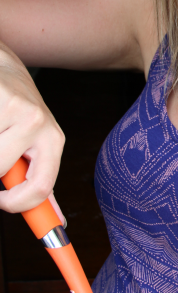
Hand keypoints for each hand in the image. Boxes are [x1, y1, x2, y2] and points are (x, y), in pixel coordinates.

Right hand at [0, 44, 64, 214]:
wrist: (2, 70)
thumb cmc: (17, 114)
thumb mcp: (37, 145)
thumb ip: (39, 181)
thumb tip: (58, 222)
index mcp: (53, 139)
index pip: (42, 187)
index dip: (17, 204)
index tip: (2, 202)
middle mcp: (38, 121)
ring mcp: (13, 106)